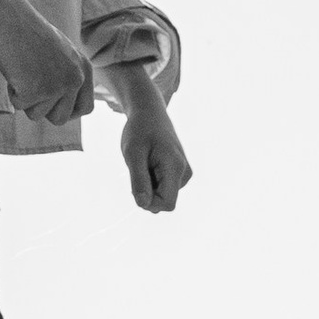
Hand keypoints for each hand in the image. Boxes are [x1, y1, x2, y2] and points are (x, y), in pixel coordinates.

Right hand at [0, 0, 95, 125]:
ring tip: (23, 72)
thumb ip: (68, 76)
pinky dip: (12, 92)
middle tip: (32, 88)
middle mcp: (76, 79)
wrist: (12, 18)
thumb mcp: (61, 54)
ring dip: (25, 99)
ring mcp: (57, 86)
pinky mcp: (36, 90)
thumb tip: (65, 105)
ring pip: (37, 115)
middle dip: (43, 110)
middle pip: (60, 119)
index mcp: (85, 70)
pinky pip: (19, 106)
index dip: (68, 112)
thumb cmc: (31, 34)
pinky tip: (14, 70)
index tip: (54, 107)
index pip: (86, 108)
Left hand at [120, 92, 192, 215]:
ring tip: (144, 163)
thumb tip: (143, 204)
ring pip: (163, 195)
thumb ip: (138, 180)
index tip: (135, 187)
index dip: (149, 203)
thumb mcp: (133, 153)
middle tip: (138, 169)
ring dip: (149, 186)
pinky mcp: (180, 173)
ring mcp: (184, 173)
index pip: (167, 203)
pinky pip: (164, 188)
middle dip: (148, 193)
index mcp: (176, 167)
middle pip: (165, 201)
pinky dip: (153, 181)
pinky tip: (149, 164)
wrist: (150, 113)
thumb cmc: (139, 131)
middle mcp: (185, 172)